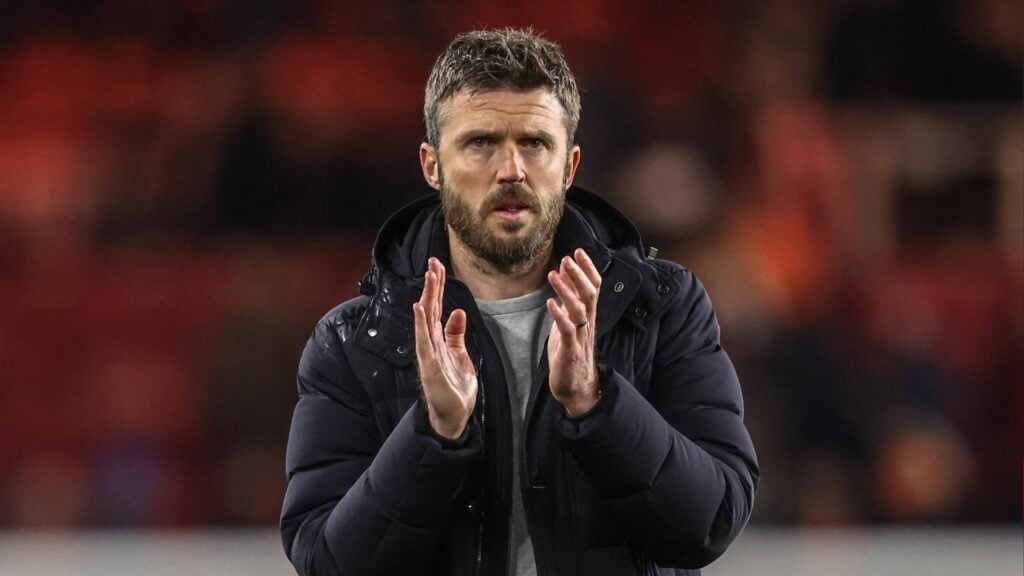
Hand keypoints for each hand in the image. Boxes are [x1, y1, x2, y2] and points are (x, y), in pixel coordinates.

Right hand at [413, 258, 477, 438]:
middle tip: (433, 261)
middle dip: (433, 285)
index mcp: (439, 340)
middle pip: (430, 309)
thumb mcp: (460, 355)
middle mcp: (430, 344)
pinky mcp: (429, 367)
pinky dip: (421, 324)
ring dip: (427, 297)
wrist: (455, 416)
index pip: (437, 308)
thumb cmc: (455, 387)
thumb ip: (456, 334)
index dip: (438, 287)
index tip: (438, 266)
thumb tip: (458, 311)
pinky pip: (424, 342)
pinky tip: (420, 307)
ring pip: (426, 320)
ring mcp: (428, 354)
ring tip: (429, 276)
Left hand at [546, 248, 601, 415]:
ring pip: (578, 309)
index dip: (588, 269)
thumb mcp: (569, 322)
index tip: (578, 251)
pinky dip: (559, 316)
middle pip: (590, 294)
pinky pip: (567, 331)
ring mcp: (580, 337)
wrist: (577, 387)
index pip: (594, 287)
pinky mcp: (570, 351)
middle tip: (568, 257)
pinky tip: (550, 303)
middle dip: (579, 274)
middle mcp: (587, 324)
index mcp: (588, 316)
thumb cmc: (571, 352)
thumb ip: (569, 299)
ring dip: (567, 290)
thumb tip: (564, 274)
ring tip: (554, 275)